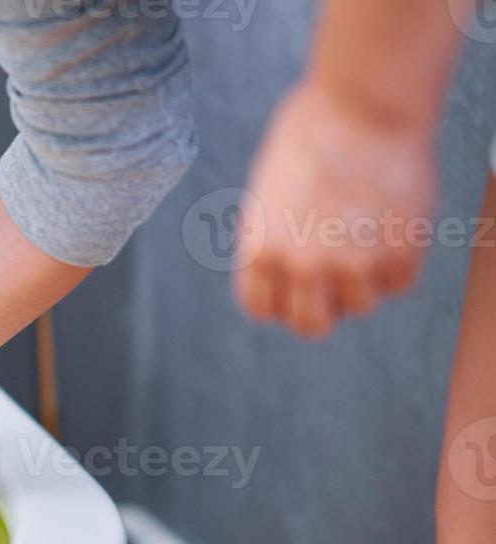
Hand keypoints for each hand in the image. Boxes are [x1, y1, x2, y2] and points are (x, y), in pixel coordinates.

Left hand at [235, 82, 437, 337]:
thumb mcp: (269, 189)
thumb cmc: (314, 130)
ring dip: (365, 278)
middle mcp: (301, 266)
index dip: (280, 298)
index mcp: (259, 250)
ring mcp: (353, 264)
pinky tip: (394, 223)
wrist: (364, 101)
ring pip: (361, 305)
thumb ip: (274, 235)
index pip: (261, 308)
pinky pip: (400, 282)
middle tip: (336, 275)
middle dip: (323, 306)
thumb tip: (290, 267)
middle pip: (311, 326)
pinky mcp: (401, 252)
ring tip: (368, 232)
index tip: (295, 282)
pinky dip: (400, 261)